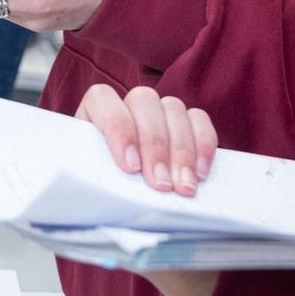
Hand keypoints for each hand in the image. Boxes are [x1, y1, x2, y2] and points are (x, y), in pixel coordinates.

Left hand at [75, 83, 216, 196]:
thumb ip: (95, 175)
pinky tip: (200, 174)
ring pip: (173, 107)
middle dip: (155, 145)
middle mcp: (127, 104)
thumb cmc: (98, 187)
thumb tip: (106, 189)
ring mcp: (159, 109)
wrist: (115, 196)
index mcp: (94, 110)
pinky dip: (203, 145)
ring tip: (183, 186)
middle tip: (161, 185)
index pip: (103, 99)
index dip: (119, 128)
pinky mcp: (186, 122)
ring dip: (182, 150)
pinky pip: (199, 119)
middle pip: (144, 102)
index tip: (131, 167)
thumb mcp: (91, 179)